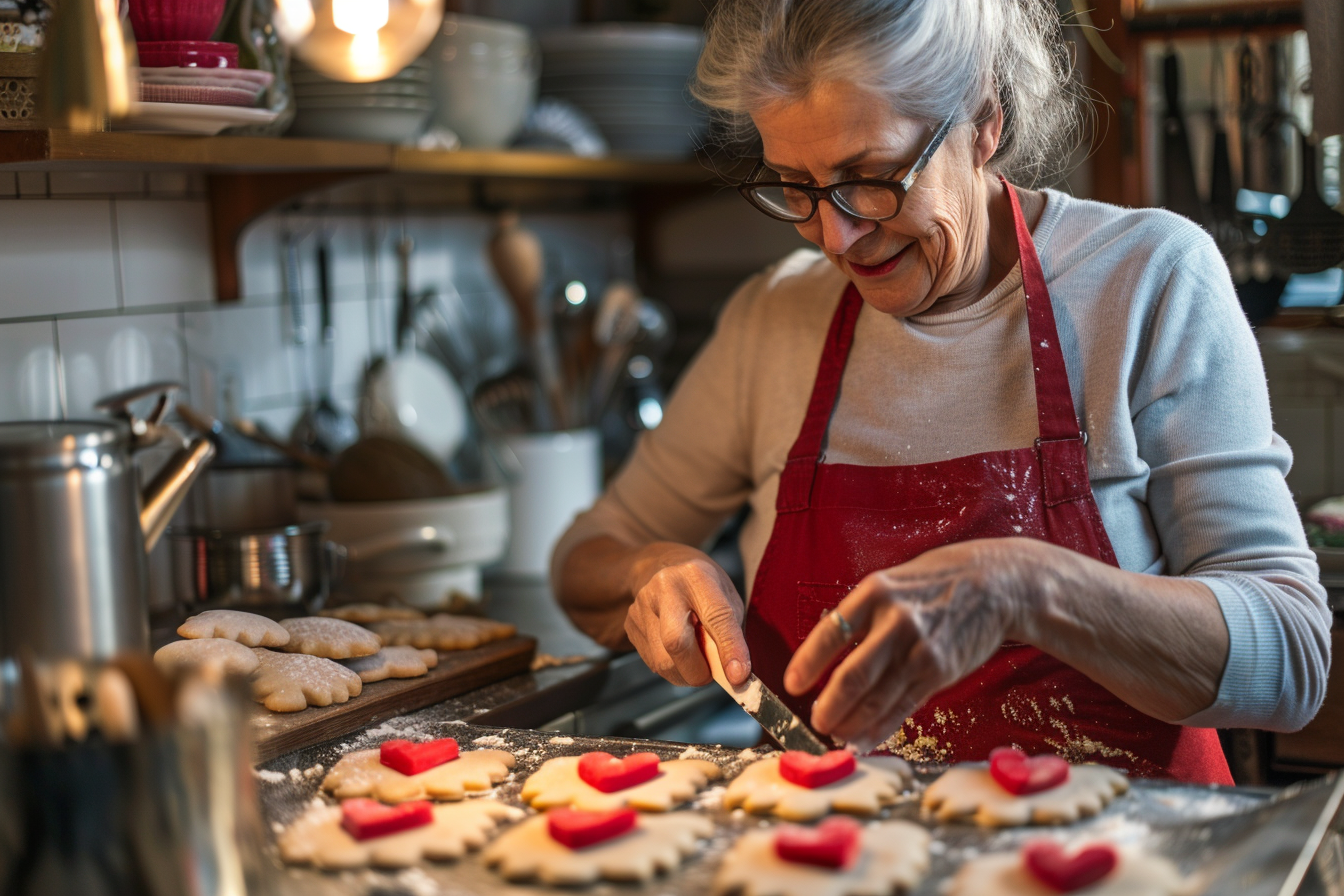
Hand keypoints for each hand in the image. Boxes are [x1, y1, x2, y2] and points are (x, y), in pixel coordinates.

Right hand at [624, 542, 750, 687]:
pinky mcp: (630, 625)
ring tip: (696, 659)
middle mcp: (664, 587)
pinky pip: (653, 663)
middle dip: (698, 670)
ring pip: (663, 661)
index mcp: (696, 575)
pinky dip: (673, 669)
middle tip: (712, 674)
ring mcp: (641, 606)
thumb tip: (733, 674)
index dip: (729, 648)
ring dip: (686, 673)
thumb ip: (730, 633)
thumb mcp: (726, 598)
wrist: (662, 568)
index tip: (738, 676)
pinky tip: (678, 653)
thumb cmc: (702, 587)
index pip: (716, 616)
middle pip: (676, 642)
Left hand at [783, 539, 1038, 752]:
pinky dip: (880, 727)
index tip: (792, 684)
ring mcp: (919, 649)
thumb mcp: (890, 584)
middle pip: (853, 676)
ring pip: (877, 698)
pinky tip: (864, 738)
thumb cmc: (932, 585)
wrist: (992, 585)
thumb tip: (827, 658)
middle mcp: (895, 622)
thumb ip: (862, 617)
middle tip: (816, 721)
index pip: (830, 633)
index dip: (807, 663)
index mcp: (874, 594)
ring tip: (835, 735)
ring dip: (852, 723)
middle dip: (830, 705)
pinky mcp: (939, 671)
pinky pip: (903, 706)